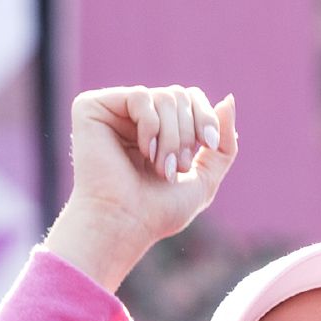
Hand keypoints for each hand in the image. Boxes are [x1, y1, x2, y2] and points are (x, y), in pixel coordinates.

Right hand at [43, 86, 242, 292]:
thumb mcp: (204, 179)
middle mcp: (132, 117)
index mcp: (155, 130)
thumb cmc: (157, 212)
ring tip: (160, 167)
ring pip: (164, 96)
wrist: (124, 225)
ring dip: (171, 137)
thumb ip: (224, 143)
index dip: (206, 117)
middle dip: (188, 133)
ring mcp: (111, 111)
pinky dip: (150, 126)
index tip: (208, 145)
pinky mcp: (91, 108)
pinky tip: (142, 150)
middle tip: (175, 168)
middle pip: (180, 95)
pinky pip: (140, 96)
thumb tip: (229, 99)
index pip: (190, 98)